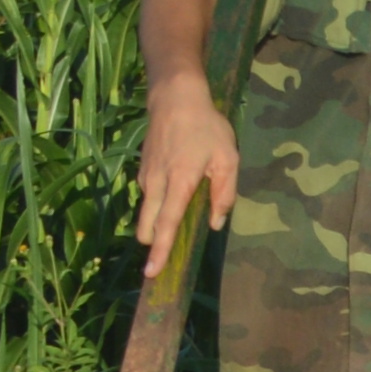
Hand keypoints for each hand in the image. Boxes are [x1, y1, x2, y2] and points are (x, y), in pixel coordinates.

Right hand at [133, 85, 239, 273]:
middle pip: (146, 226)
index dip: (159, 250)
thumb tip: (216, 224)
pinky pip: (148, 198)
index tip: (151, 272)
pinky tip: (173, 198)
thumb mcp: (227, 158)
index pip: (166, 224)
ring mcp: (146, 178)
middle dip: (152, 244)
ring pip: (145, 213)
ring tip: (171, 231)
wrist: (175, 99)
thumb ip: (224, 193)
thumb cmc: (206, 128)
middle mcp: (156, 185)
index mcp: (179, 183)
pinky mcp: (142, 172)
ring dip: (154, 226)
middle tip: (162, 260)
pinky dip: (156, 207)